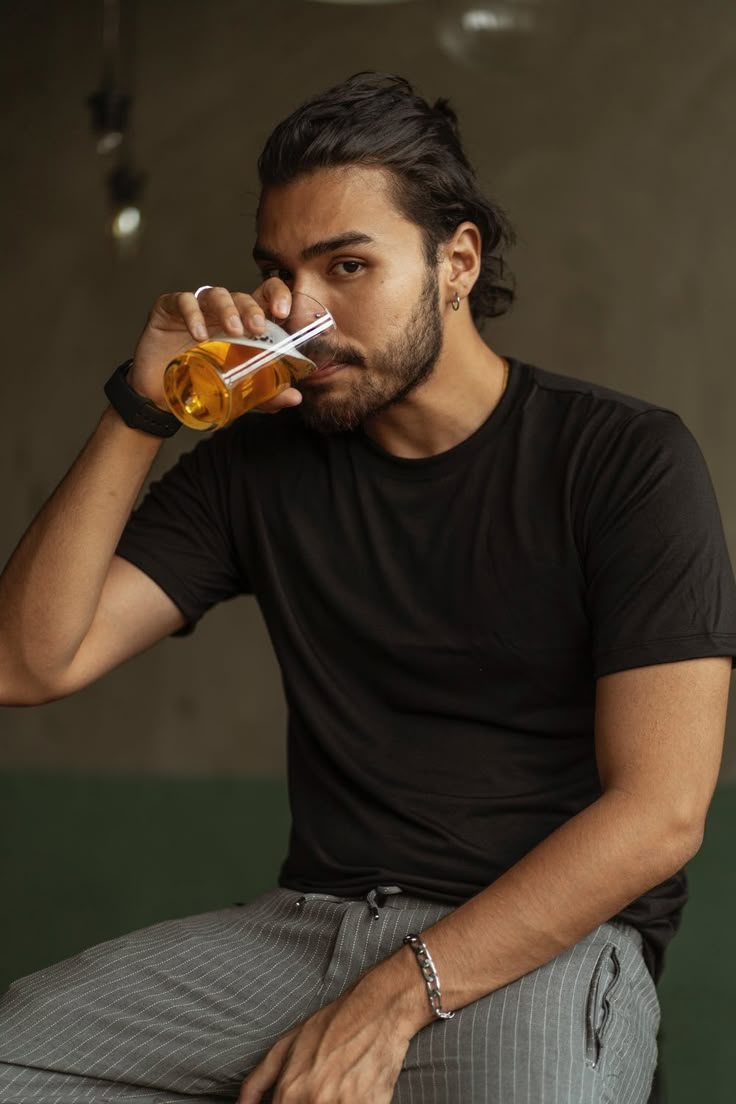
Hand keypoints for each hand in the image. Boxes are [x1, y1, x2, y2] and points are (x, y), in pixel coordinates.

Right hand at [129, 278, 298, 411]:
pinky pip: (183, 301)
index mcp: (243, 323)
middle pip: (242, 297)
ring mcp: (196, 308)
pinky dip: (193, 314)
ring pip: (216, 294)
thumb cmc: (202, 385)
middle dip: (253, 309)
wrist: (161, 398)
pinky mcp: (169, 309)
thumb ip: (267, 394)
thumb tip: (294, 397)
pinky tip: (199, 334)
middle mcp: (221, 312)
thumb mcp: (240, 392)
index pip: (264, 296)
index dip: (277, 295)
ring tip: (234, 331)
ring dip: (228, 310)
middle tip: (258, 328)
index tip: (284, 312)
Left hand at [238, 979, 414, 1103]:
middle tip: (322, 1090)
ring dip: (331, 1103)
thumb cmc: (330, 1025)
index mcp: (289, 1092)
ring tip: (337, 1089)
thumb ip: (255, 1084)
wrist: (378, 1009)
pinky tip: (352, 1091)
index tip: (295, 1102)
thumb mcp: (284, 1047)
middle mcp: (314, 1102)